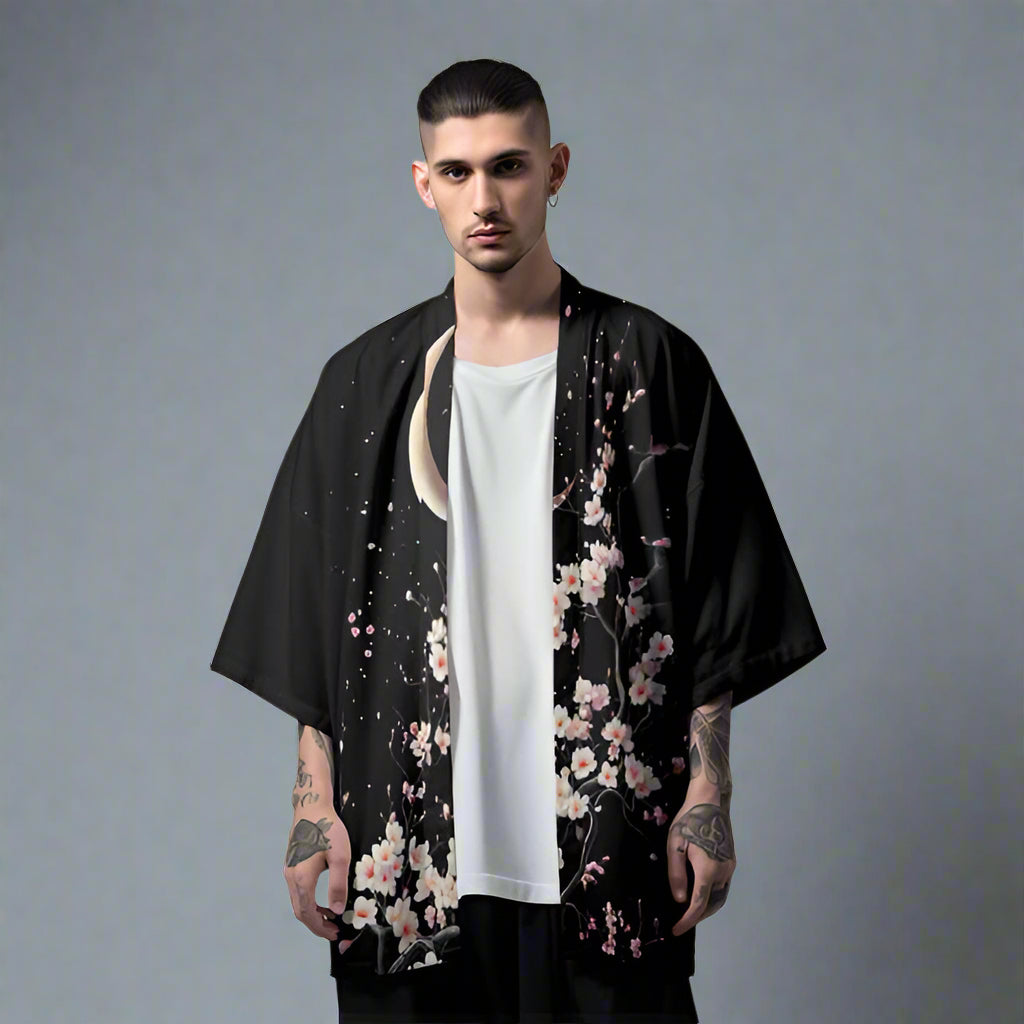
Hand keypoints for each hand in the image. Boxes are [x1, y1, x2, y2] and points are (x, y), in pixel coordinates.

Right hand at [283, 811, 351, 942]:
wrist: (311, 807)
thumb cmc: (328, 829)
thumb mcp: (340, 857)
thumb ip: (338, 884)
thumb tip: (336, 910)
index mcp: (302, 879)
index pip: (308, 914)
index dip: (320, 927)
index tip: (334, 933)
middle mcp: (291, 877)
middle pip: (300, 911)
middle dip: (316, 924)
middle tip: (333, 930)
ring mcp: (289, 870)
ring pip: (298, 901)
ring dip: (312, 913)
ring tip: (330, 917)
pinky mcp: (291, 864)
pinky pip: (297, 891)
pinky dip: (308, 901)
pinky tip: (321, 899)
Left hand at [666, 785, 735, 935]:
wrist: (711, 802)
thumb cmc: (688, 820)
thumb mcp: (675, 846)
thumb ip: (677, 875)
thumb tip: (681, 900)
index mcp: (708, 870)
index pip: (698, 905)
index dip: (687, 921)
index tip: (675, 930)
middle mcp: (723, 872)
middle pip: (711, 905)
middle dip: (697, 917)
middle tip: (680, 922)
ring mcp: (730, 868)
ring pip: (719, 896)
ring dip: (706, 907)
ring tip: (688, 911)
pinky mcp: (732, 861)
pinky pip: (723, 886)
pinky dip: (713, 896)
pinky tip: (701, 893)